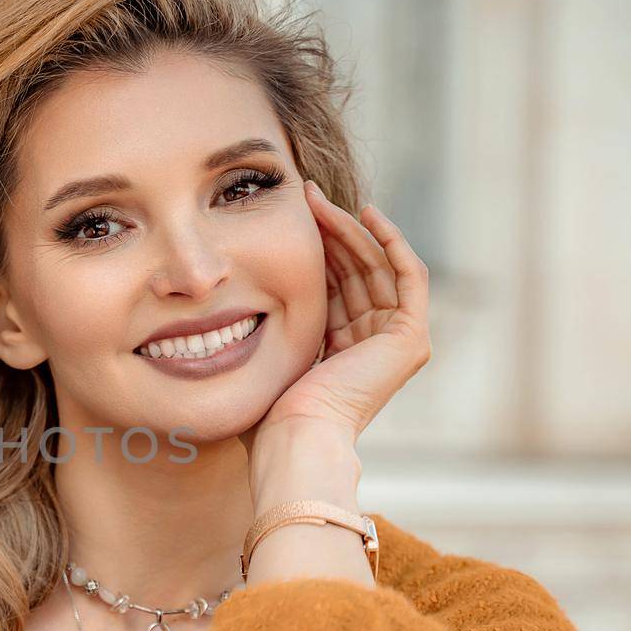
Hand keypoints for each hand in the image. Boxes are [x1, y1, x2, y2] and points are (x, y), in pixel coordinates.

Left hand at [242, 181, 430, 461]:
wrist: (295, 433)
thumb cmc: (270, 411)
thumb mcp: (269, 355)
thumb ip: (267, 329)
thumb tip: (221, 307)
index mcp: (340, 350)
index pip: (334, 284)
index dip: (316, 248)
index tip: (291, 217)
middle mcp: (372, 344)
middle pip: (357, 271)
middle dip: (332, 231)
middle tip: (306, 196)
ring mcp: (396, 342)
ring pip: (377, 267)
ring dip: (351, 229)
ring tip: (321, 200)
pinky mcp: (410, 337)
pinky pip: (409, 277)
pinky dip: (393, 243)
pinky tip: (369, 214)